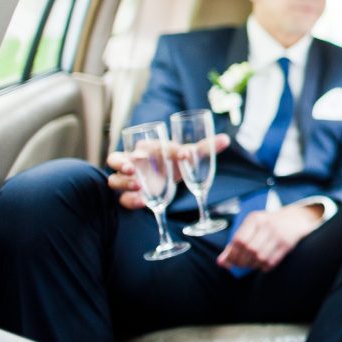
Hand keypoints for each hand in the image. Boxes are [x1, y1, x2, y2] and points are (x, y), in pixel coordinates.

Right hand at [107, 132, 230, 208]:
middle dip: (122, 162)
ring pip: (114, 180)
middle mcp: (131, 161)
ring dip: (123, 182)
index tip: (184, 154)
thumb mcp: (187, 157)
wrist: (163, 179)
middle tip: (132, 166)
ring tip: (137, 185)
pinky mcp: (127, 195)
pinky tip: (142, 202)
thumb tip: (226, 139)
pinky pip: (122, 199)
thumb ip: (203, 148)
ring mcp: (126, 179)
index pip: (153, 144)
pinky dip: (130, 200)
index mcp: (148, 148)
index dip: (166, 148)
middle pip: (117, 158)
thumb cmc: (173, 163)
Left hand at [216, 204, 321, 272]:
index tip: (230, 262)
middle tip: (240, 265)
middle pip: (249, 249)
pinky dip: (263, 267)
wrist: (295, 219)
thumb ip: (235, 244)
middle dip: (242, 262)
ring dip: (252, 265)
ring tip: (251, 264)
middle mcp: (266, 225)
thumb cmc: (268, 224)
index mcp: (255, 219)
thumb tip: (221, 262)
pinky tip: (262, 265)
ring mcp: (278, 235)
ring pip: (260, 257)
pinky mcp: (287, 244)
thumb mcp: (251, 227)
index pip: (239, 240)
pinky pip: (271, 261)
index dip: (232, 254)